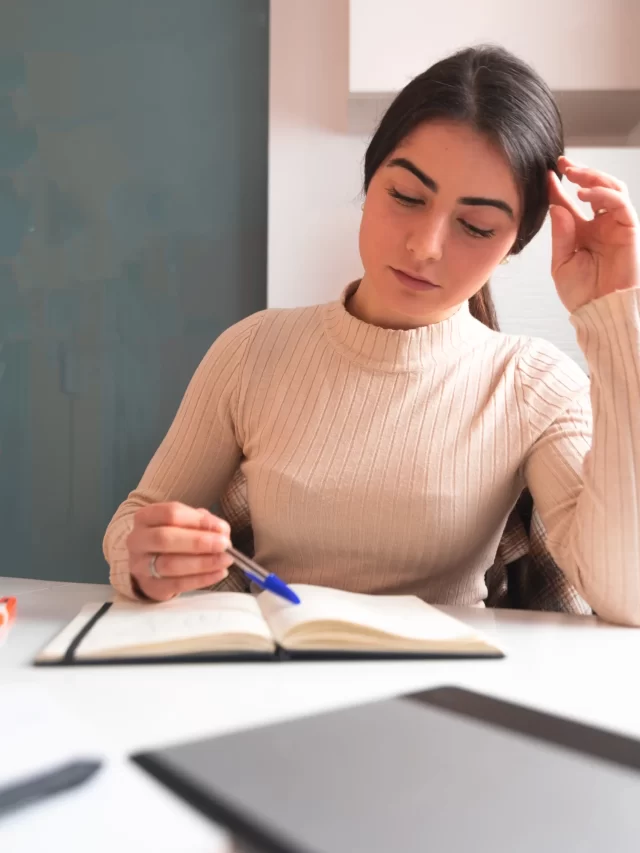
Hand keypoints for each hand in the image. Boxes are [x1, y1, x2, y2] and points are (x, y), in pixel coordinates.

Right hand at [127, 502, 233, 600]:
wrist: (150, 563)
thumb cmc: (172, 538)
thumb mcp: (185, 523)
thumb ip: (203, 522)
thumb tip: (221, 531)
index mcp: (145, 517)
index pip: (171, 513)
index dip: (198, 520)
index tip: (221, 528)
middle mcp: (137, 540)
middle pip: (165, 538)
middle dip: (199, 542)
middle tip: (224, 545)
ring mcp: (140, 565)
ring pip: (170, 564)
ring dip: (203, 563)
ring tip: (225, 560)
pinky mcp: (150, 587)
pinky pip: (176, 584)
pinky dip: (201, 579)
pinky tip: (218, 574)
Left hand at [548, 156, 639, 312]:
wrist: (599, 311)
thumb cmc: (581, 293)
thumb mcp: (561, 263)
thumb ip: (560, 234)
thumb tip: (556, 206)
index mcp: (581, 232)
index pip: (569, 203)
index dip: (558, 187)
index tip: (545, 174)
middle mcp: (599, 225)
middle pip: (594, 188)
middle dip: (579, 172)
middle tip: (563, 164)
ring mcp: (615, 226)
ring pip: (611, 189)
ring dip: (593, 177)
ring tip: (574, 174)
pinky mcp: (629, 229)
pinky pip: (620, 204)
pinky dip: (603, 194)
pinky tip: (585, 193)